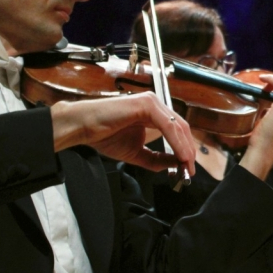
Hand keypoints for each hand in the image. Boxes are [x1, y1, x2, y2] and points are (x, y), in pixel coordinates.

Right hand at [51, 92, 195, 174]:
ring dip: (185, 148)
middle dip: (188, 150)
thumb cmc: (104, 135)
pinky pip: (168, 125)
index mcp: (153, 113)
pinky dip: (176, 142)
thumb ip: (156, 158)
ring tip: (186, 165)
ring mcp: (151, 102)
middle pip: (181, 128)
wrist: (83, 127)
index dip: (185, 149)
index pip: (177, 130)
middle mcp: (155, 104)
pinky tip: (180, 156)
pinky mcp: (146, 104)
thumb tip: (176, 164)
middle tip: (189, 170)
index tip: (187, 167)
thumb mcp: (136, 153)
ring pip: (177, 127)